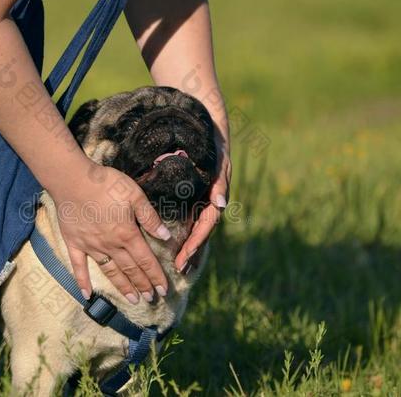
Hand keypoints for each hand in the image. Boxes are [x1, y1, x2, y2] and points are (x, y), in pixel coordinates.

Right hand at [50, 163, 170, 303]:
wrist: (72, 180)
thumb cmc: (105, 183)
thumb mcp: (134, 194)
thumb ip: (149, 217)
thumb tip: (165, 236)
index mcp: (127, 233)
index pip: (145, 260)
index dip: (155, 276)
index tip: (163, 290)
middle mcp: (110, 245)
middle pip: (130, 269)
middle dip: (142, 285)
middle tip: (151, 299)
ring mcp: (91, 246)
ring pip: (110, 271)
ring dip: (122, 287)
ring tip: (132, 300)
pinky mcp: (74, 243)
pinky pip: (78, 266)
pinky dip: (82, 281)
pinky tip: (87, 295)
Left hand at [175, 141, 230, 270]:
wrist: (211, 131)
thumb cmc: (214, 146)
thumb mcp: (219, 161)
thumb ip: (220, 182)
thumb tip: (220, 204)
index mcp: (216, 197)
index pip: (206, 225)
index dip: (196, 241)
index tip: (185, 256)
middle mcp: (211, 203)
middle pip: (202, 233)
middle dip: (192, 252)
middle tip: (180, 269)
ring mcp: (205, 202)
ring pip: (198, 231)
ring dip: (191, 249)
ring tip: (181, 267)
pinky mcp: (197, 200)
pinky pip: (194, 223)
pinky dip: (188, 237)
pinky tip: (181, 249)